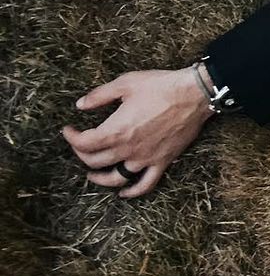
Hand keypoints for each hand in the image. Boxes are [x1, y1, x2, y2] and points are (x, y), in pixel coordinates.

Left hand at [61, 68, 213, 198]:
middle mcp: (128, 149)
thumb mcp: (126, 83)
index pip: (83, 143)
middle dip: (82, 154)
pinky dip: (133, 192)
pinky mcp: (162, 161)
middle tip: (81, 145)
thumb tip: (80, 105)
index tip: (68, 130)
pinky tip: (124, 192)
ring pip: (115, 178)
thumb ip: (99, 96)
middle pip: (95, 161)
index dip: (71, 137)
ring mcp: (145, 158)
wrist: (195, 93)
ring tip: (92, 174)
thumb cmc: (162, 86)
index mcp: (116, 130)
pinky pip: (146, 184)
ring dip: (100, 179)